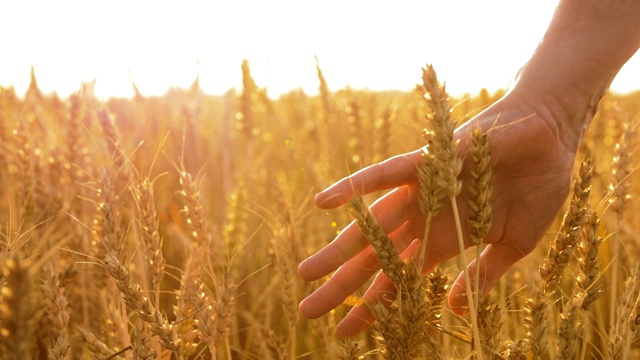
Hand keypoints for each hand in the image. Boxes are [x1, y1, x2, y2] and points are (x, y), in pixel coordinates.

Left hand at [298, 91, 582, 336]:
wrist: (553, 140)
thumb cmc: (536, 187)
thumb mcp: (512, 245)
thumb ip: (481, 274)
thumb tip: (451, 310)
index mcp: (444, 238)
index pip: (399, 277)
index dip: (373, 304)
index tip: (345, 331)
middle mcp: (425, 216)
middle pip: (375, 256)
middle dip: (344, 285)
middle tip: (309, 311)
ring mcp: (424, 189)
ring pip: (371, 223)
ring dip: (338, 247)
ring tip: (305, 273)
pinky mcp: (431, 161)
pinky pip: (385, 174)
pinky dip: (355, 186)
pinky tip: (323, 202)